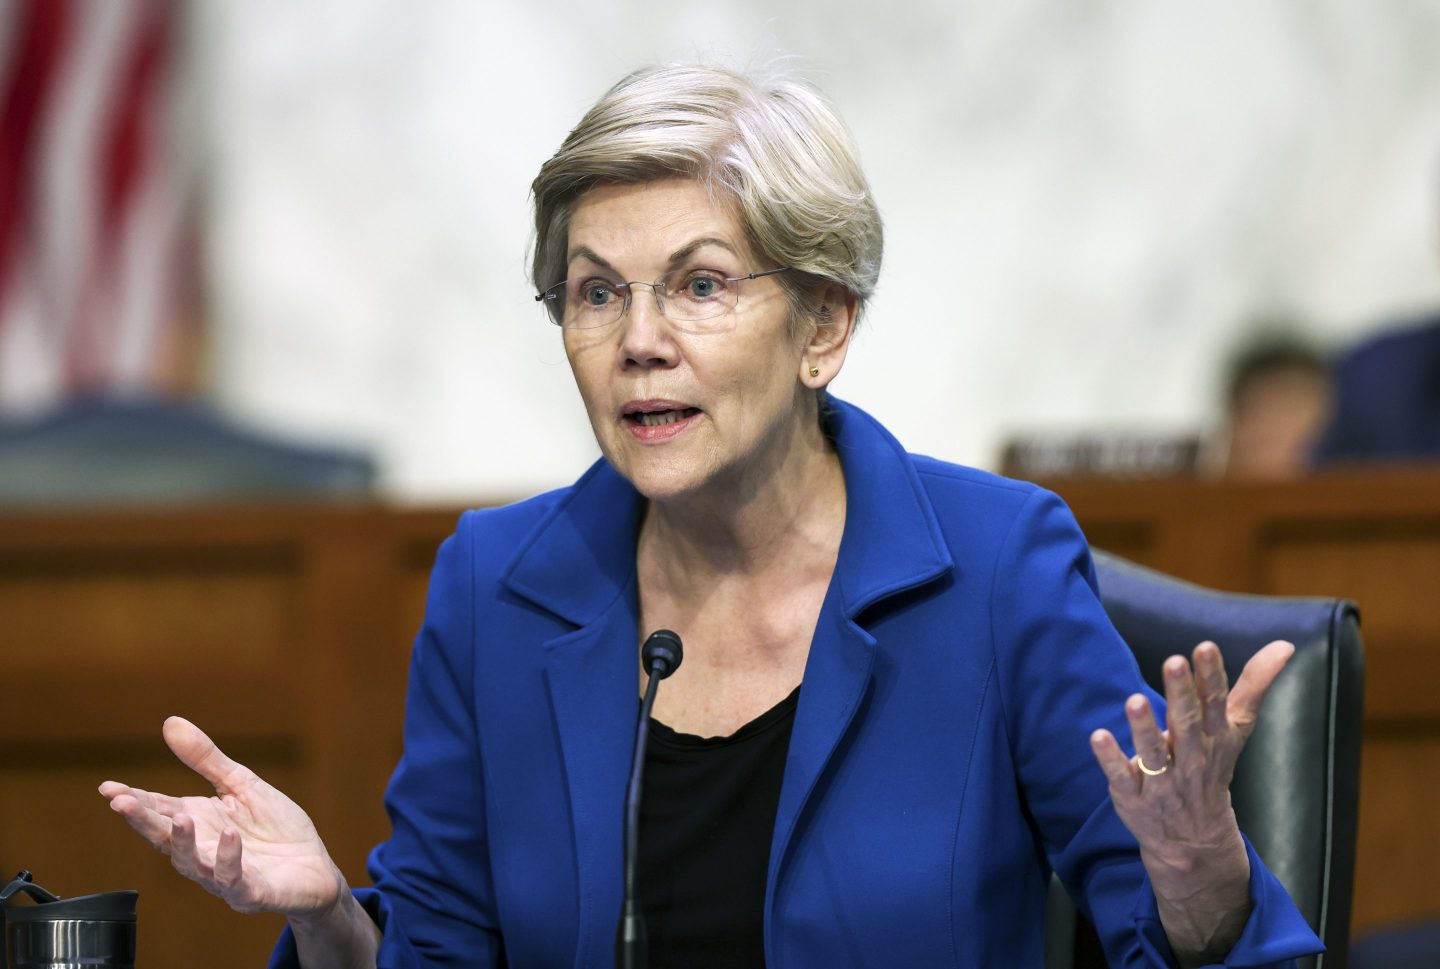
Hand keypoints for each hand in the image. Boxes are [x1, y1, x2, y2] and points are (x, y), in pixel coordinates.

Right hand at [99, 716, 345, 919]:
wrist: (316, 868)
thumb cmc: (276, 828)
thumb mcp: (242, 784)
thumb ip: (206, 759)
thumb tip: (170, 722)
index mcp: (199, 822)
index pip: (159, 810)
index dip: (134, 800)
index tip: (107, 788)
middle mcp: (202, 851)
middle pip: (165, 837)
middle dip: (142, 821)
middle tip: (120, 802)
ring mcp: (223, 875)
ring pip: (192, 864)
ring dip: (183, 842)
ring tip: (179, 818)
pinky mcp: (251, 892)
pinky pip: (235, 879)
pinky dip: (229, 859)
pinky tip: (229, 836)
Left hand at [1089, 640, 1294, 963]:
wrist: (1195, 840)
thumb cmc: (1212, 766)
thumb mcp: (1236, 728)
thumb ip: (1253, 685)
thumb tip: (1285, 644)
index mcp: (1215, 737)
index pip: (1216, 704)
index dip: (1211, 677)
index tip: (1205, 647)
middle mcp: (1191, 757)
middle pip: (1186, 724)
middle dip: (1181, 694)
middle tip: (1173, 662)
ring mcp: (1162, 780)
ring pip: (1154, 752)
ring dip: (1144, 728)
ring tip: (1134, 701)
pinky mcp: (1133, 794)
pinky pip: (1121, 776)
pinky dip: (1110, 759)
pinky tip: (1098, 737)